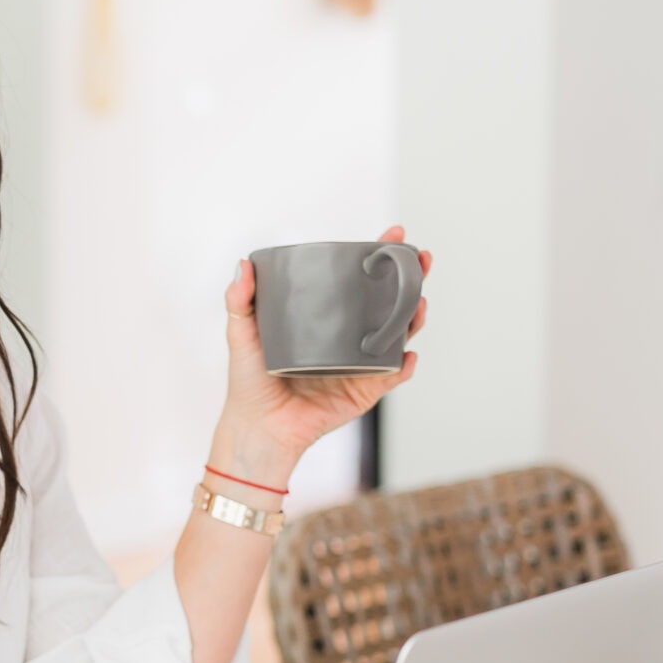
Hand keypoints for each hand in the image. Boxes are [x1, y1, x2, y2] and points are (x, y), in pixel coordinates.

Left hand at [212, 227, 431, 483]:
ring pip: (397, 336)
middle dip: (411, 280)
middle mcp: (347, 337)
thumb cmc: (249, 382)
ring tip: (418, 303)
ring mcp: (359, 364)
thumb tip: (244, 264)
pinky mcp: (364, 392)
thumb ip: (240, 300)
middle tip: (423, 260)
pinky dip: (403, 367)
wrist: (258, 427)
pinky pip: (390, 377)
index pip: (357, 281)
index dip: (379, 257)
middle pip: (388, 303)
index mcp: (325, 318)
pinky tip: (407, 355)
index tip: (394, 235)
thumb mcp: (241, 333)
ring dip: (414, 318)